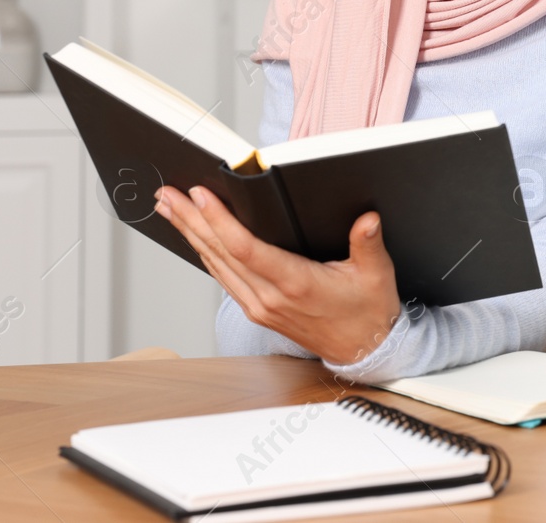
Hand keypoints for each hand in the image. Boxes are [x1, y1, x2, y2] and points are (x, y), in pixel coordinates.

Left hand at [153, 185, 403, 366]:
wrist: (363, 350)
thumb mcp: (377, 275)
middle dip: (191, 220)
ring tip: (171, 209)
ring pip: (215, 265)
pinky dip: (205, 253)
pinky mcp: (258, 309)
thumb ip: (369, 244)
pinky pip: (223, 277)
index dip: (220, 221)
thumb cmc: (368, 312)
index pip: (247, 248)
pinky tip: (195, 237)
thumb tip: (367, 219)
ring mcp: (260, 305)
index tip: (202, 195)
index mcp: (297, 285)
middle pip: (220, 253)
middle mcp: (270, 297)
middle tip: (168, 195)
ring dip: (191, 234)